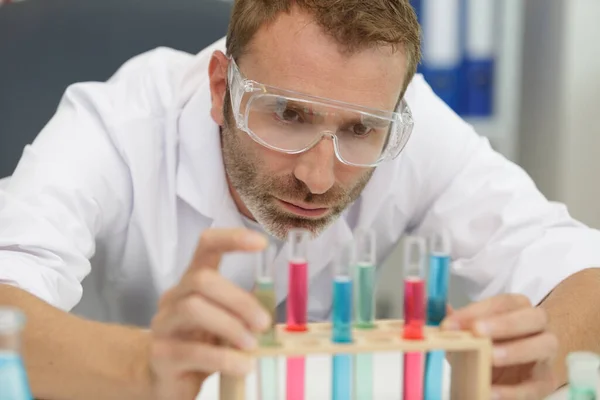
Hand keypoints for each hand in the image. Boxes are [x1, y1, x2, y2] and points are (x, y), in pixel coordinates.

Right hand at [148, 228, 270, 399]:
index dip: (232, 239)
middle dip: (238, 300)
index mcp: (193, 282)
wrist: (163, 379)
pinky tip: (243, 366)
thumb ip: (243, 307)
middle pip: (201, 280)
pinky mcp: (161, 355)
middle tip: (263, 323)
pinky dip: (224, 359)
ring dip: (230, 326)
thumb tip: (272, 298)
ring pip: (193, 309)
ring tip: (252, 345)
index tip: (262, 243)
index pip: (206, 246)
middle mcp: (174, 297)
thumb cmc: (200, 343)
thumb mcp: (225, 320)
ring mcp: (163, 325)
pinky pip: (192, 351)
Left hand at [441, 294, 558, 399]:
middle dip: (504, 323)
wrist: (512, 374)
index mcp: (518, 308)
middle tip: (476, 331)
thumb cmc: (489, 345)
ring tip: (489, 357)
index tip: (451, 323)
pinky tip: (490, 391)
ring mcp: (546, 353)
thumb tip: (445, 316)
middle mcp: (538, 326)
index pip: (503, 302)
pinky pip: (535, 386)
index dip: (476, 310)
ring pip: (545, 345)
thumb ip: (459, 325)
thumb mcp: (470, 335)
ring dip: (515, 351)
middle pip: (533, 317)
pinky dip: (512, 391)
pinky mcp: (546, 382)